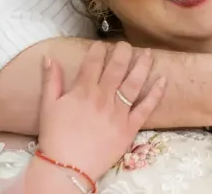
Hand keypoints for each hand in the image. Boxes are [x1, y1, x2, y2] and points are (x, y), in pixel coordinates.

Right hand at [37, 41, 165, 180]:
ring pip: (134, 82)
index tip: (101, 44)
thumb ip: (51, 80)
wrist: (67, 168)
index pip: (94, 62)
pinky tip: (163, 79)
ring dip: (142, 65)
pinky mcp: (130, 127)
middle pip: (117, 67)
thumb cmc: (55, 137)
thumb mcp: (47, 106)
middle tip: (125, 44)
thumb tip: (49, 58)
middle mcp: (104, 98)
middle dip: (123, 51)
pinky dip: (156, 93)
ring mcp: (119, 112)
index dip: (99, 49)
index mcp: (83, 91)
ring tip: (147, 53)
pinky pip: (146, 107)